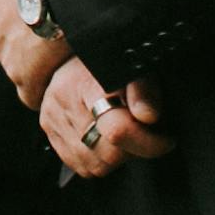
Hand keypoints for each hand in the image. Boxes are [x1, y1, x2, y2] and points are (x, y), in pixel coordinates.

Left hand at [0, 0, 71, 106]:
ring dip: (42, 70)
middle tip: (62, 47)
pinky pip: (32, 93)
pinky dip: (47, 90)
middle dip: (32, 51)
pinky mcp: (22, 76)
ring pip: (21, 71)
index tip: (49, 29)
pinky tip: (64, 85)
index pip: (6, 26)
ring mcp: (3, 55)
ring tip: (69, 63)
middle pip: (11, 49)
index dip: (28, 30)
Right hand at [39, 58, 173, 178]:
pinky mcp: (48, 127)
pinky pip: (79, 165)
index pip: (117, 129)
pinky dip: (97, 158)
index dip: (148, 143)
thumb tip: (148, 116)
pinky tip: (105, 137)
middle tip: (143, 131)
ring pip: (94, 166)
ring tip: (123, 132)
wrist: (78, 49)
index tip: (166, 139)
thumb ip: (146, 91)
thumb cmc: (112, 60)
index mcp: (88, 83)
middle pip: (108, 155)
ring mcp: (52, 117)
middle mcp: (64, 101)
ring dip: (115, 156)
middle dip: (134, 149)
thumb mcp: (138, 68)